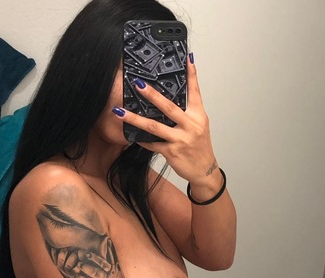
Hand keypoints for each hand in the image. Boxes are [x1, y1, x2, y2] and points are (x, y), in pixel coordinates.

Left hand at [113, 56, 220, 187]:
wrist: (204, 171)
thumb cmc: (200, 147)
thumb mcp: (199, 126)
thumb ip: (187, 112)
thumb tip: (168, 100)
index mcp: (198, 116)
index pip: (195, 92)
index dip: (192, 75)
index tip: (187, 59)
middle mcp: (190, 126)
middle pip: (169, 107)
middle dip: (152, 95)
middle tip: (137, 84)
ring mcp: (180, 139)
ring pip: (154, 126)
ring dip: (135, 118)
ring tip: (120, 112)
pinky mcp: (172, 152)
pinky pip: (152, 143)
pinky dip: (141, 139)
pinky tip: (130, 134)